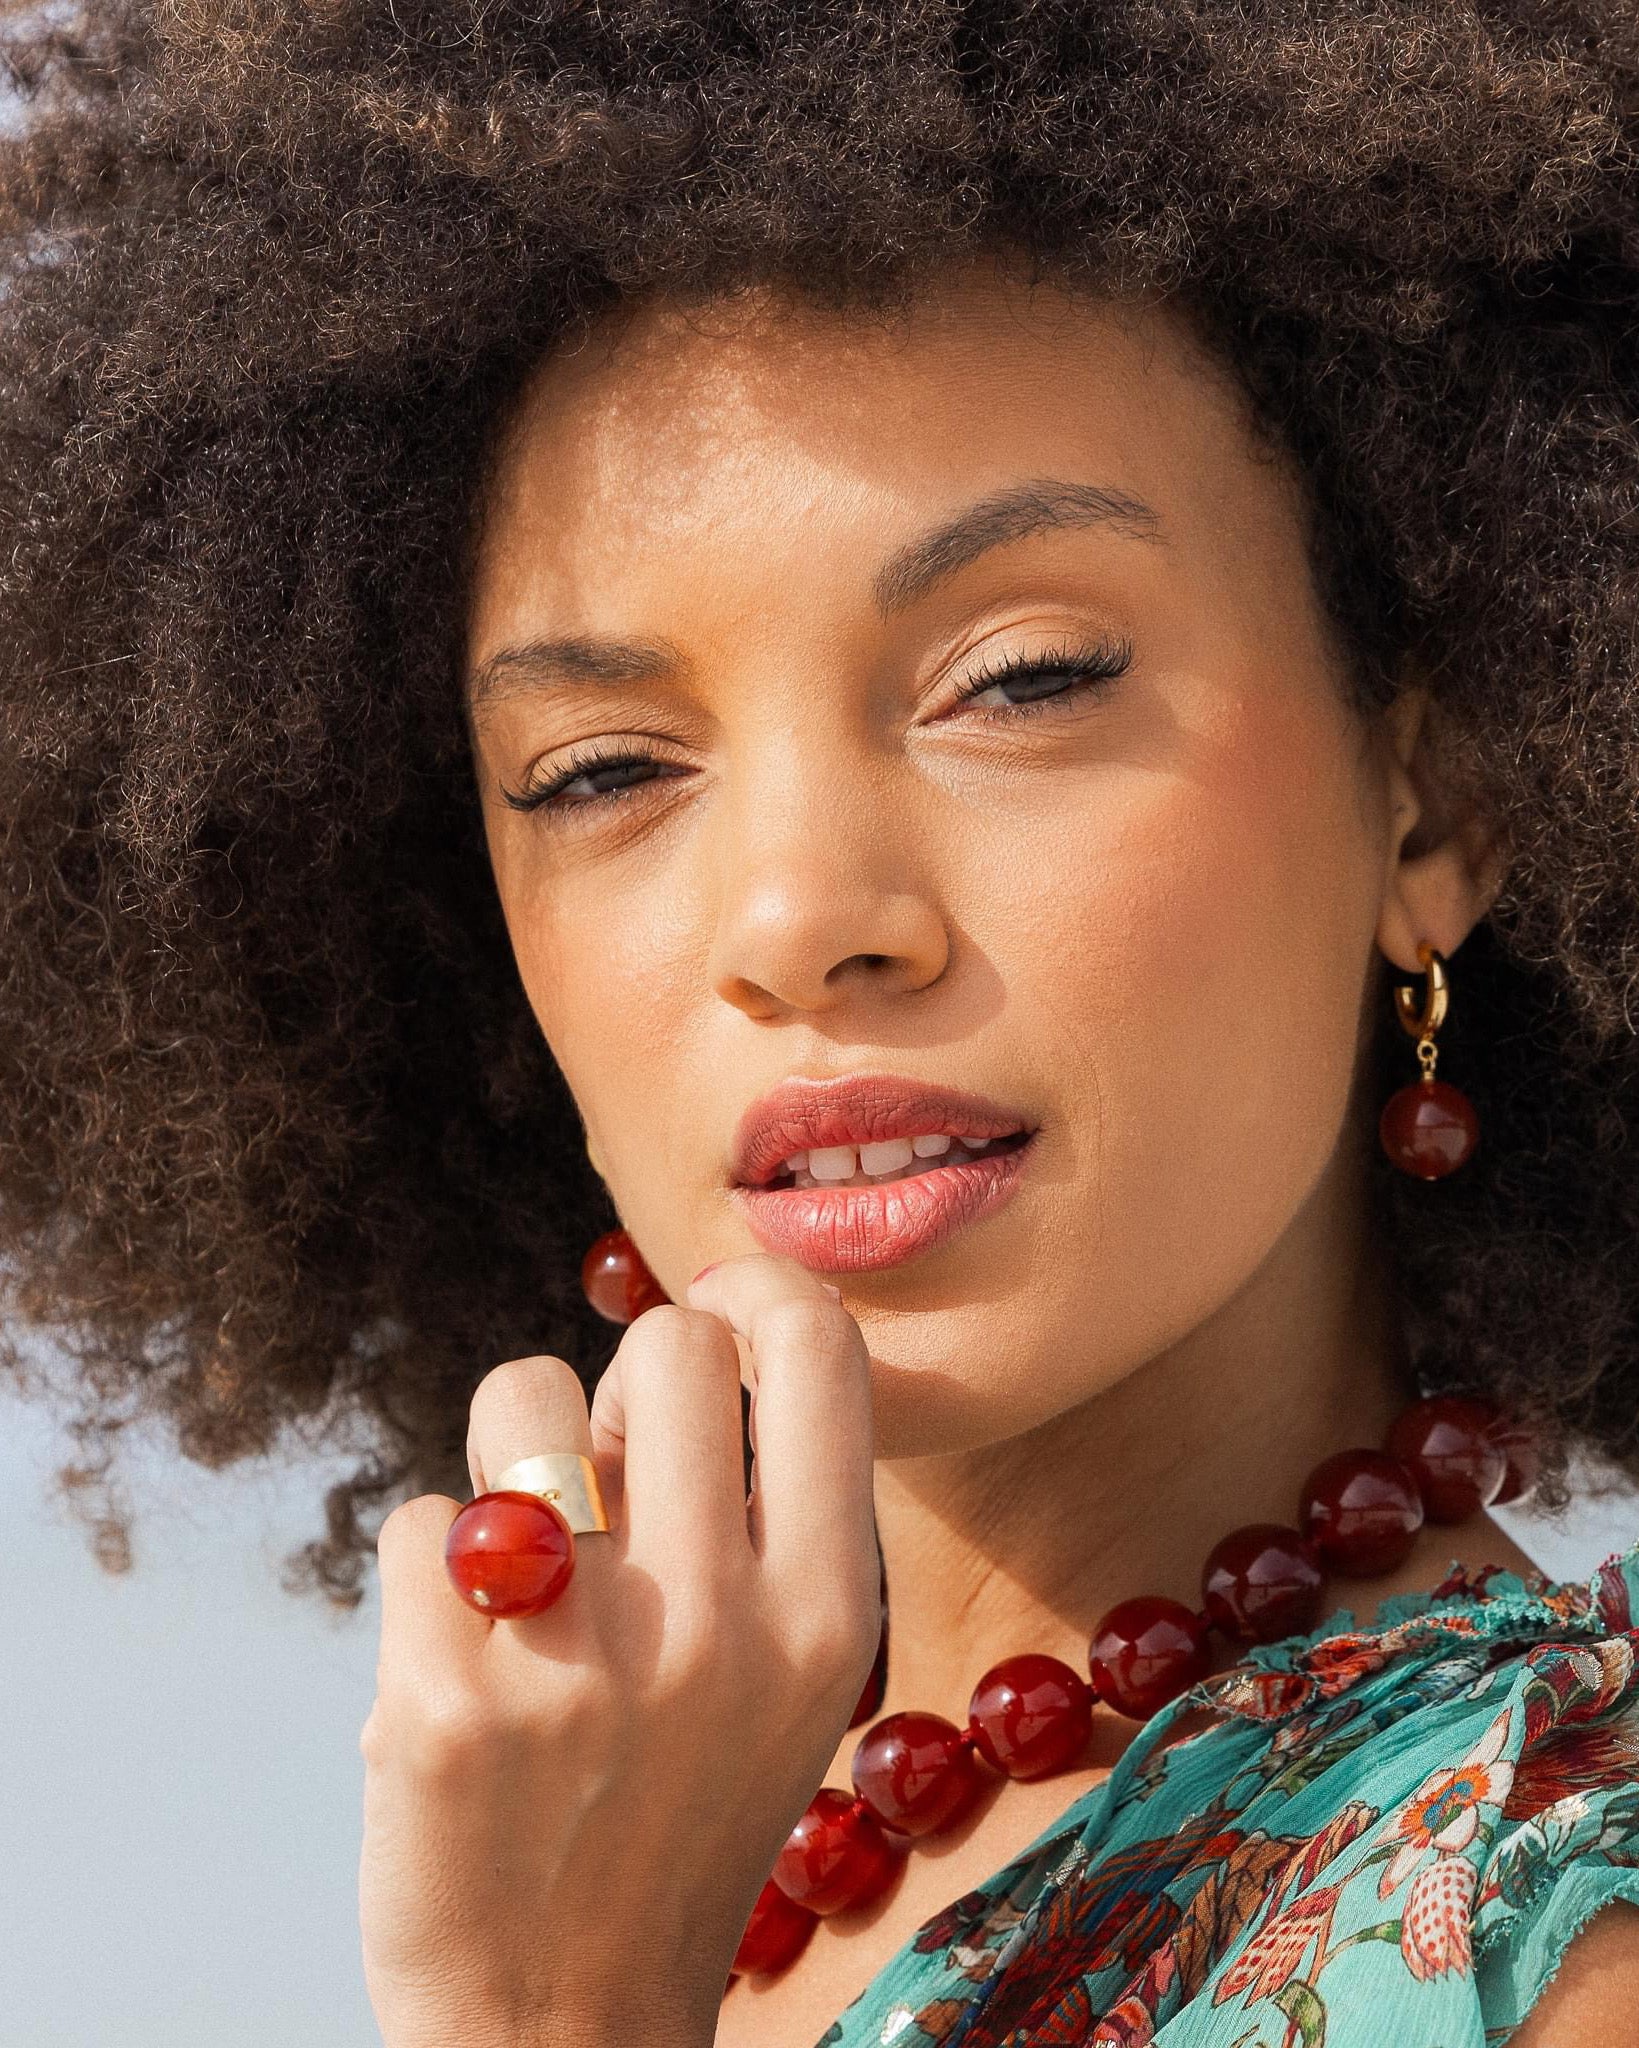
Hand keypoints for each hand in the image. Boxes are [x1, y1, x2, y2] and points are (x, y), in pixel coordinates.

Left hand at [358, 1252, 879, 2047]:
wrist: (565, 2024)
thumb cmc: (679, 1817)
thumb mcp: (788, 1679)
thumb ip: (762, 1517)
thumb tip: (687, 1332)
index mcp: (823, 1614)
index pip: (816, 1348)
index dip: (756, 1293)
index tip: (714, 1319)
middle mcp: (717, 1625)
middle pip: (666, 1341)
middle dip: (620, 1384)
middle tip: (603, 1473)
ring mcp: (576, 1662)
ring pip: (517, 1395)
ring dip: (507, 1453)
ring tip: (519, 1560)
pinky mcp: (441, 1702)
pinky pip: (415, 1520)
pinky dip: (426, 1576)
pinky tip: (457, 1667)